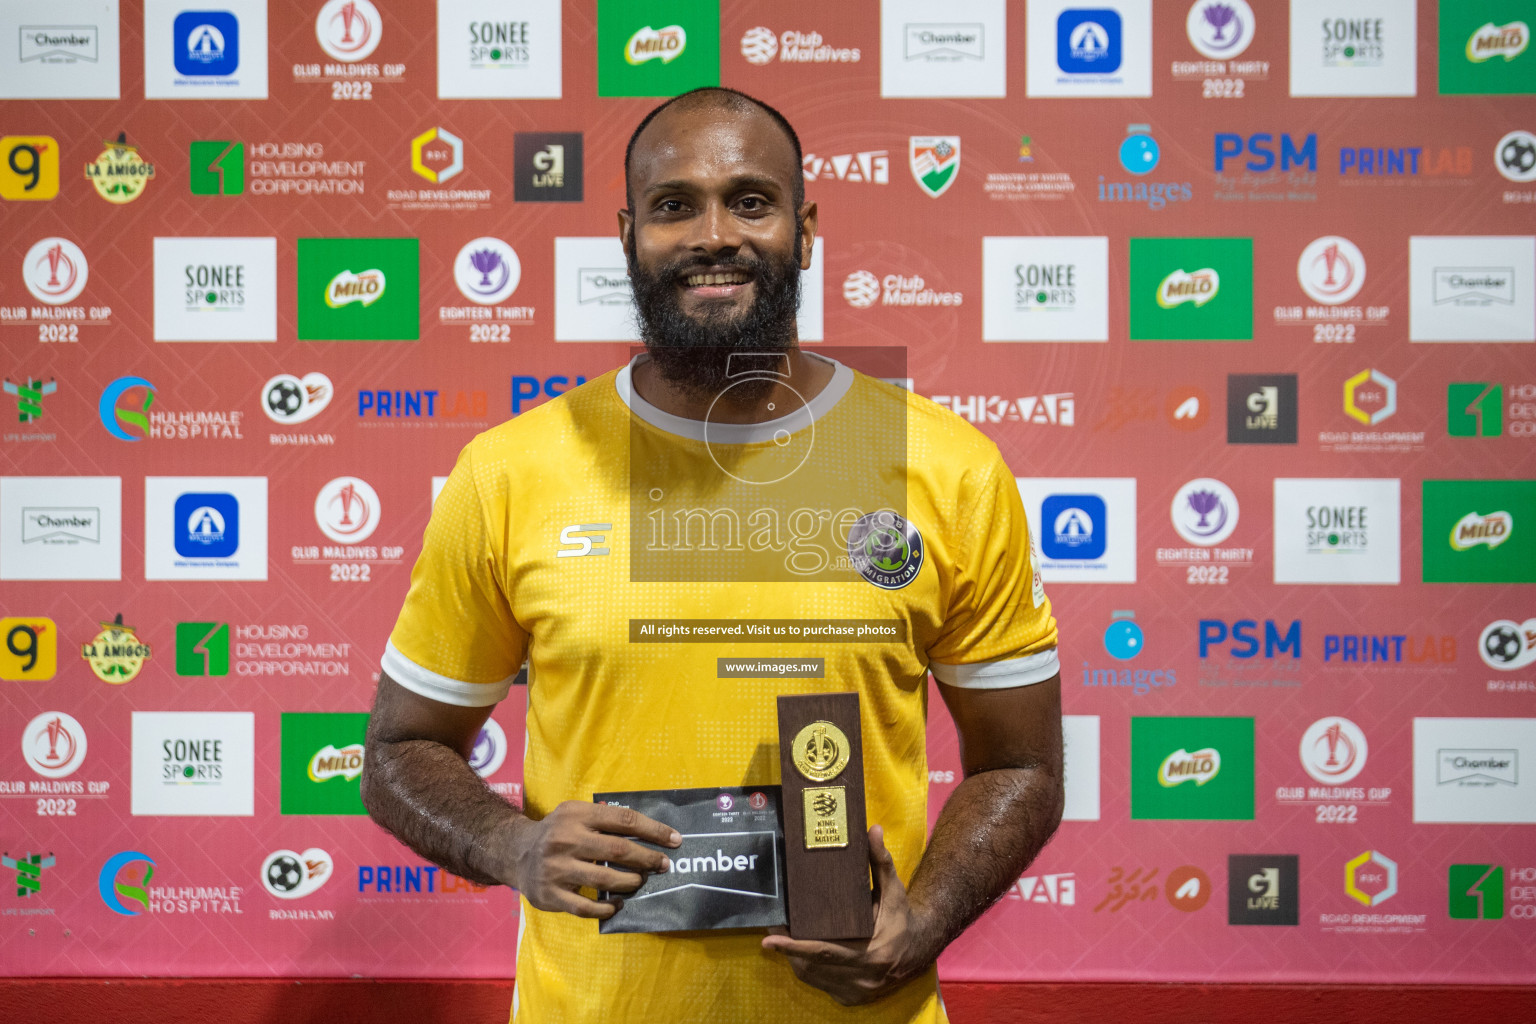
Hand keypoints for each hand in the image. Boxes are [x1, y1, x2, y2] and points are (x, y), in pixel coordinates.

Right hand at [502, 800, 680, 919]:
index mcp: (576, 815)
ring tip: (640, 881)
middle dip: (647, 858)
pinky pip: (585, 907)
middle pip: (618, 850)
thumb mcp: (576, 813)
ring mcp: (556, 869)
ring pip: (605, 880)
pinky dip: (606, 909)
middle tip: (663, 864)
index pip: (623, 820)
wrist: (515, 852)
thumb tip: (651, 832)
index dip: (653, 830)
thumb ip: (606, 818)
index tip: (674, 839)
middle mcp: (565, 839)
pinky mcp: (550, 895)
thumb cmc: (558, 832)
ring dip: (630, 882)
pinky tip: (618, 904)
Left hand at [760, 825, 929, 1005]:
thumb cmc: (901, 916)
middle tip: (772, 928)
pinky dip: (808, 969)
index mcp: (871, 953)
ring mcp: (856, 991)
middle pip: (812, 967)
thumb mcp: (893, 889)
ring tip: (782, 937)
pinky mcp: (851, 997)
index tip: (769, 940)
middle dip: (788, 949)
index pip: (824, 952)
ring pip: (812, 978)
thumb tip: (873, 830)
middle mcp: (862, 977)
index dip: (795, 946)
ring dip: (794, 959)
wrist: (920, 948)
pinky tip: (800, 953)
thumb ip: (881, 861)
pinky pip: (820, 985)